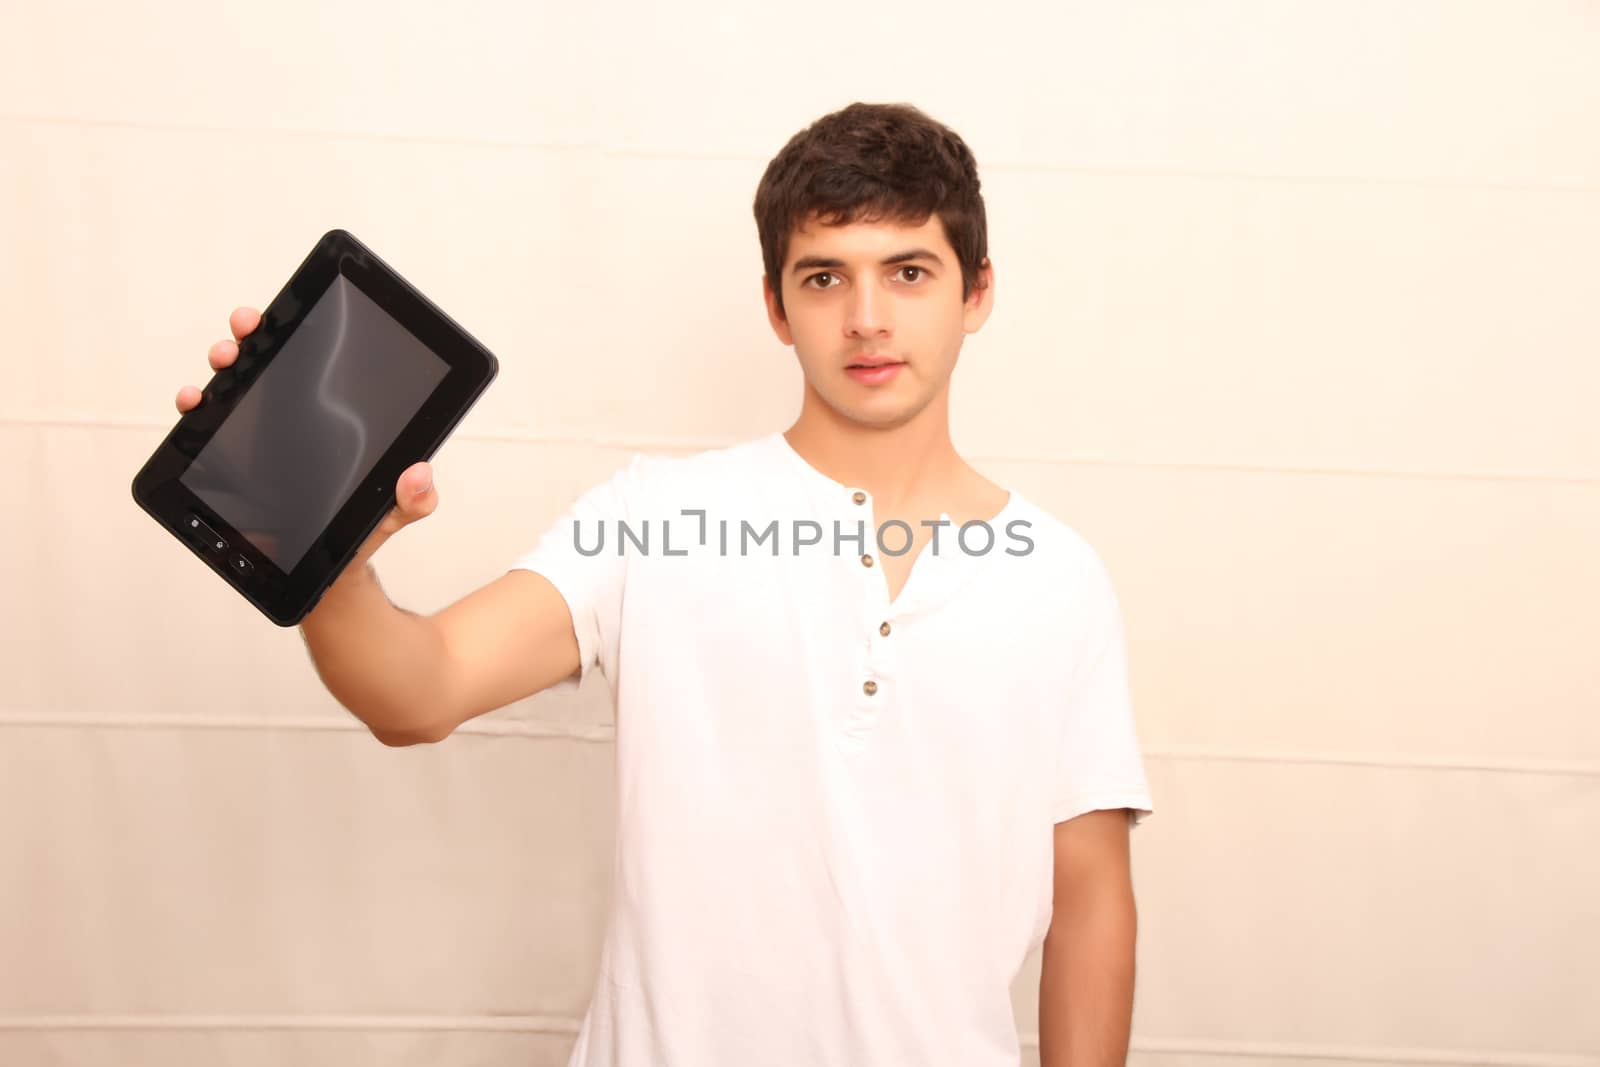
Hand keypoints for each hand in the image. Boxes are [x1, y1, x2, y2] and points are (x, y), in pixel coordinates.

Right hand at [177, 307, 437, 571]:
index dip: (301, 333)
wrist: (325, 573)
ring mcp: (258, 437)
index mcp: (335, 419)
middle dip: (252, 337)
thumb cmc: (361, 531)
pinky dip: (196, 411)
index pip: (317, 365)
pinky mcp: (230, 464)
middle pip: (268, 364)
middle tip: (248, 329)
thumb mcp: (393, 513)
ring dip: (222, 367)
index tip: (293, 316)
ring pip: (234, 389)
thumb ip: (413, 499)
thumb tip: (419, 473)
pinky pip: (207, 432)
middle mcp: (293, 420)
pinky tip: (194, 405)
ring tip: (222, 362)